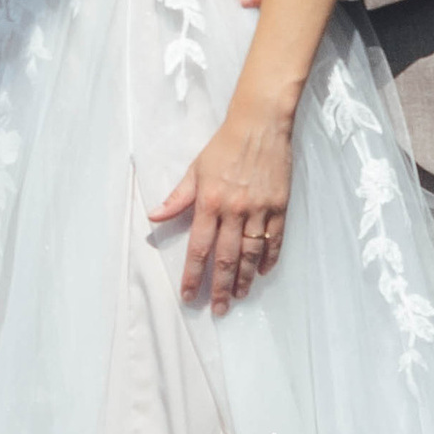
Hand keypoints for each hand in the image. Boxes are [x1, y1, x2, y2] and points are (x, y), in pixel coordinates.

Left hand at [149, 101, 293, 313]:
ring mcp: (260, 210)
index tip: (189, 296)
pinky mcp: (280, 206)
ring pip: (250, 254)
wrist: (260, 124)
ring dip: (244, 279)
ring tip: (238, 297)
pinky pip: (274, 240)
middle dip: (220, 287)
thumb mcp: (195, 169)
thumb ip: (177, 198)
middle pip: (226, 258)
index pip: (199, 248)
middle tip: (217, 309)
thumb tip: (153, 218)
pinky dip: (269, 259)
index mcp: (209, 202)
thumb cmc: (224, 145)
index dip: (193, 275)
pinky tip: (262, 272)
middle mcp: (234, 210)